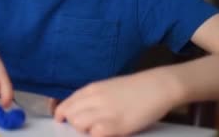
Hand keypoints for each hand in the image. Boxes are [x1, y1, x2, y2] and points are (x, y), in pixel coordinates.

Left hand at [53, 69, 182, 135]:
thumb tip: (80, 110)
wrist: (157, 86)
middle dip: (72, 124)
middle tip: (83, 128)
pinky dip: (96, 135)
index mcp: (92, 89)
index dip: (61, 114)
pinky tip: (104, 133)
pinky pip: (96, 133)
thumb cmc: (135, 88)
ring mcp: (105, 111)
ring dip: (83, 131)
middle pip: (70, 115)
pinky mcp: (118, 124)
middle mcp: (95, 99)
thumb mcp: (108, 87)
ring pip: (78, 124)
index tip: (60, 120)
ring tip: (96, 130)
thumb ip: (93, 97)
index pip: (67, 103)